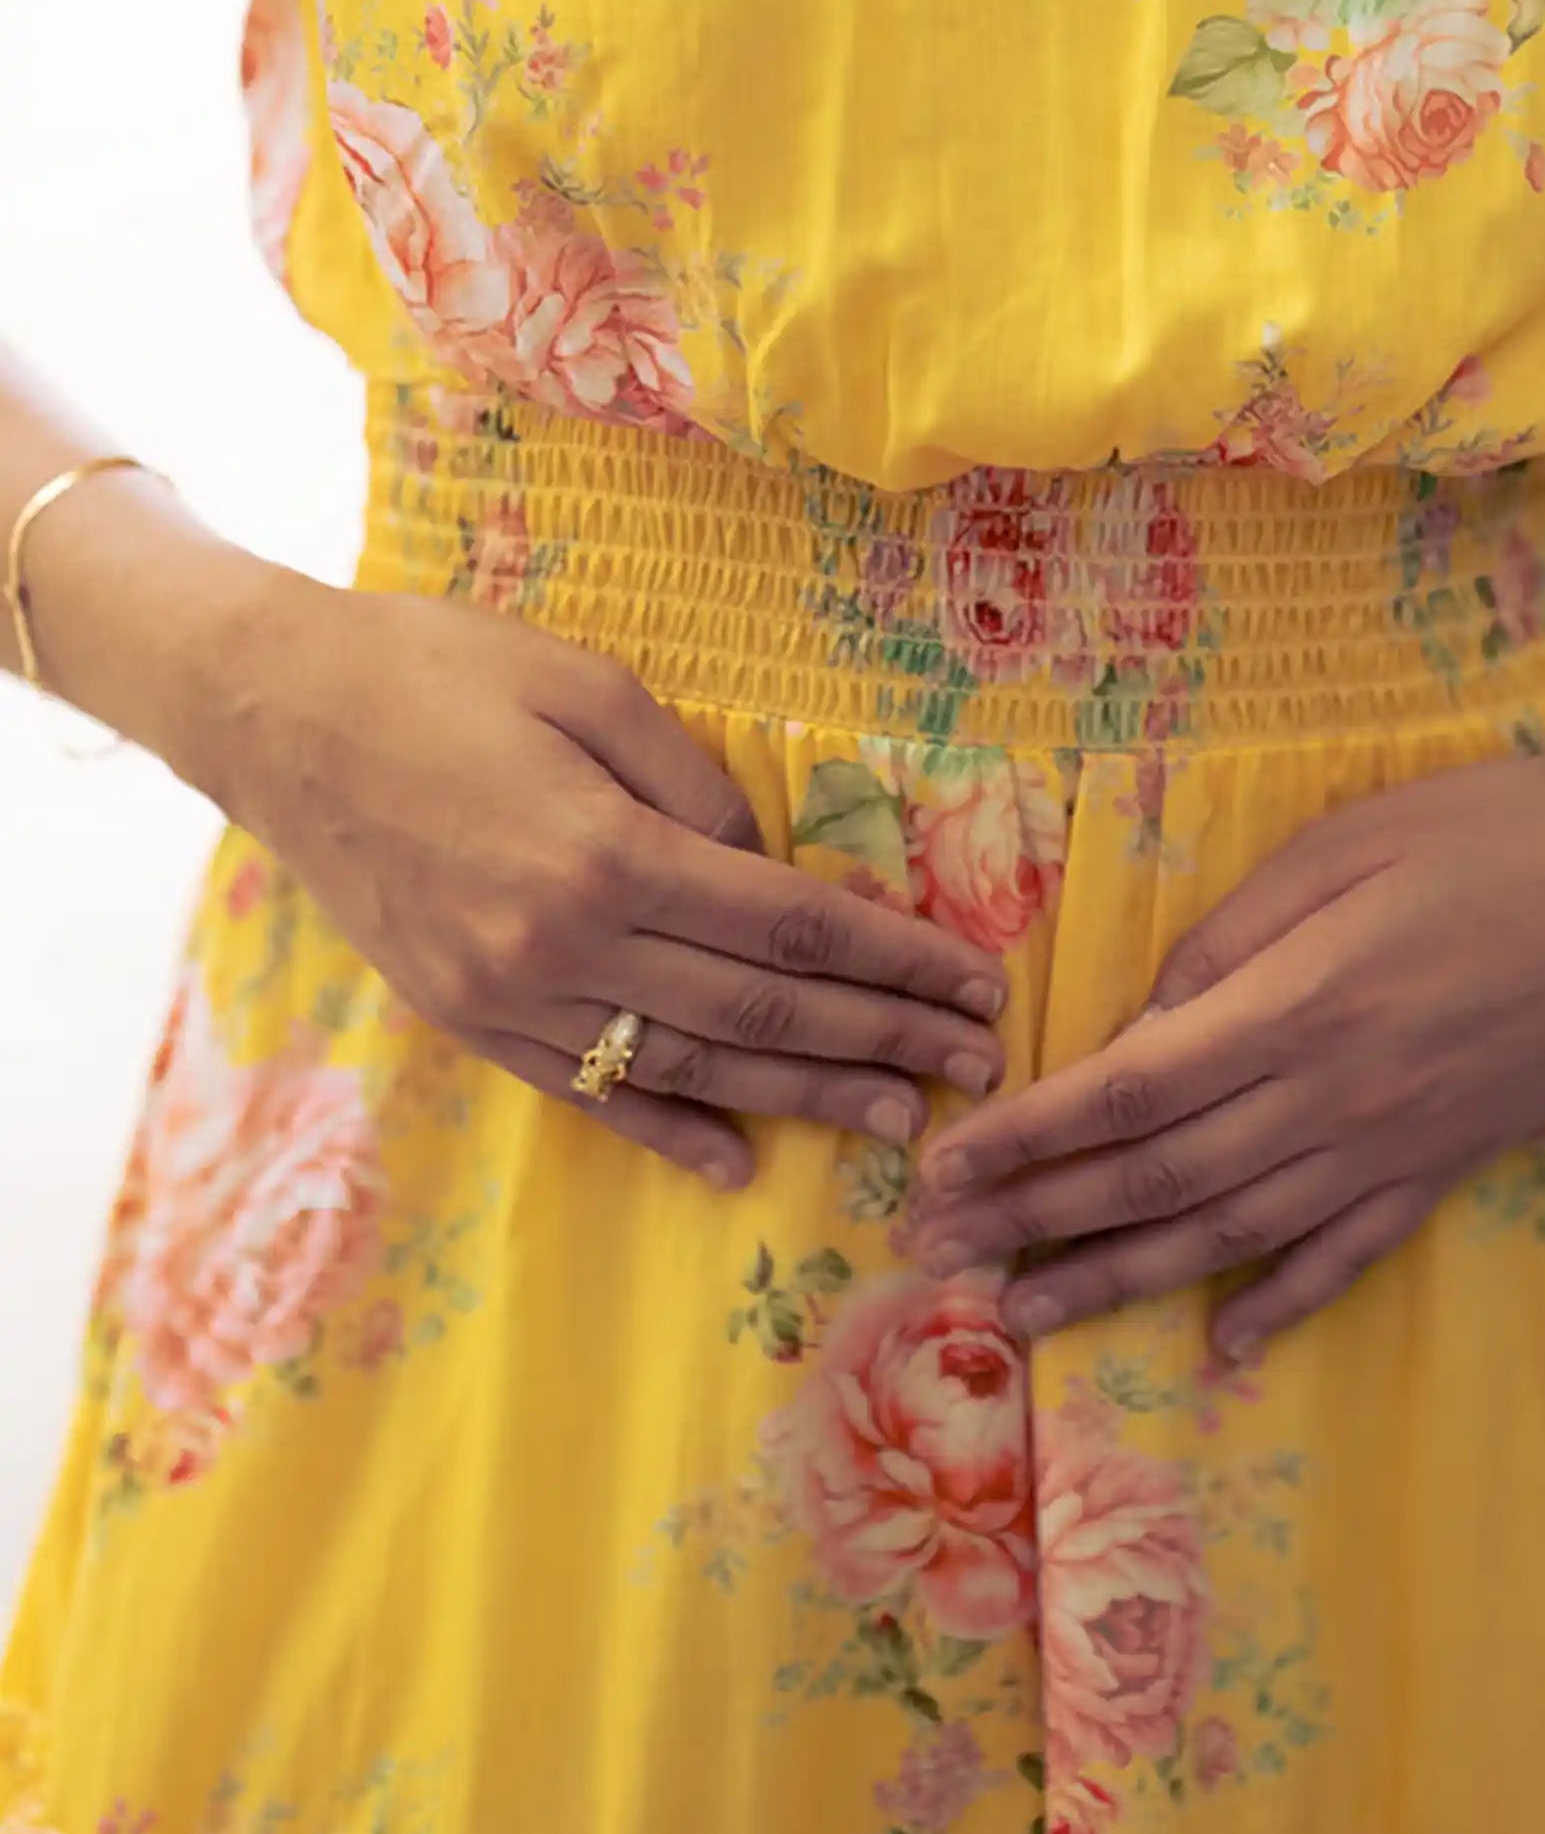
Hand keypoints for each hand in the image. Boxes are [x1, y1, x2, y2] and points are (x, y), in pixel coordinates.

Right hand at [195, 568, 1008, 1186]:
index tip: (977, 983)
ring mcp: (510, 999)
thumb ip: (691, 781)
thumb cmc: (437, 670)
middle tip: (980, 1066)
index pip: (789, 926)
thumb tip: (765, 861)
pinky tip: (740, 1163)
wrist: (275, 714)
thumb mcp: (585, 683)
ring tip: (901, 1119)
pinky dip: (670, 1131)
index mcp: (607, 852)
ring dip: (806, 1098)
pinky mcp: (468, 1022)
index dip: (895, 960)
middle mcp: (564, 946)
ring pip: (691, 1067)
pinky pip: (588, 1092)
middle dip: (884, 1039)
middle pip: (759, 1011)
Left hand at [911, 737, 1544, 1356]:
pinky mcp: (1451, 1166)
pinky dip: (1283, 1305)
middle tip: (934, 1259)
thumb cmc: (1496, 830)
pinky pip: (1348, 1254)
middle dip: (1033, 1222)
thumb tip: (1141, 1024)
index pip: (1123, 1095)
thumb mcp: (1343, 845)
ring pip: (1229, 1238)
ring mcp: (1395, 1148)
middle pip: (1154, 1181)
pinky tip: (1226, 1346)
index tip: (939, 1170)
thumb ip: (1231, 941)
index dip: (1023, 1139)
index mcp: (1296, 1007)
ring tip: (1025, 1318)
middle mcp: (1333, 1099)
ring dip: (1117, 1281)